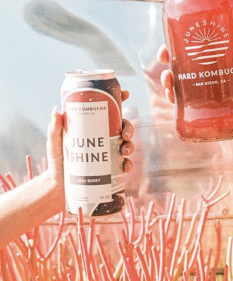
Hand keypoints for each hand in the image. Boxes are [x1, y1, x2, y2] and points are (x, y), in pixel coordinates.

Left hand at [46, 92, 134, 209]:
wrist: (58, 186)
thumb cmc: (56, 161)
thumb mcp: (54, 143)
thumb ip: (54, 129)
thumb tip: (56, 110)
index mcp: (93, 126)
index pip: (109, 110)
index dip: (119, 99)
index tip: (126, 94)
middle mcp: (104, 138)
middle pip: (122, 126)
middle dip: (129, 128)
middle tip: (125, 134)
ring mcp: (108, 153)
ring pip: (126, 144)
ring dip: (131, 145)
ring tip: (125, 151)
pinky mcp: (110, 169)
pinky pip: (124, 165)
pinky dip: (128, 165)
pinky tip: (126, 167)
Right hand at [157, 12, 232, 128]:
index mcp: (225, 48)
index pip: (197, 38)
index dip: (178, 36)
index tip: (168, 38)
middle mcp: (215, 64)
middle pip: (184, 58)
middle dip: (168, 60)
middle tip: (164, 62)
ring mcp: (213, 84)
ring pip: (183, 80)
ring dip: (170, 81)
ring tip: (169, 85)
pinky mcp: (214, 103)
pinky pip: (191, 101)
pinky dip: (179, 100)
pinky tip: (174, 101)